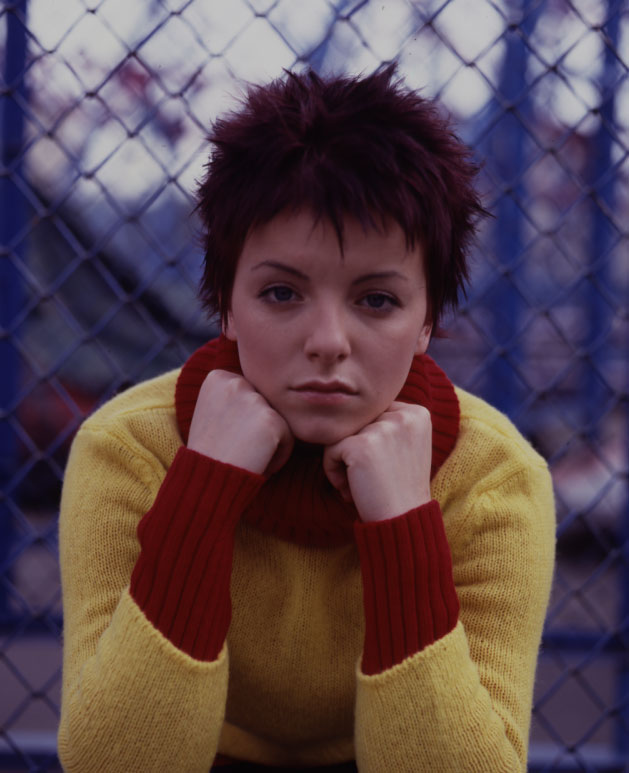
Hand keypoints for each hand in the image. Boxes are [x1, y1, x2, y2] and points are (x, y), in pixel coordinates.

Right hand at [187, 370, 293, 475]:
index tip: (227, 435)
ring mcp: (253, 400)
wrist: (206, 481)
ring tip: (246, 456)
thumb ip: (234, 397)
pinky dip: (278, 457)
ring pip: (279, 421)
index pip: (251, 393)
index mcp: (219, 378)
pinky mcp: (270, 420)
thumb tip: (260, 392)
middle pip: (266, 405)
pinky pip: (289, 438)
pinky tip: (256, 463)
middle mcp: (236, 382)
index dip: (243, 419)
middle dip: (257, 429)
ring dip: (268, 442)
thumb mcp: (211, 413)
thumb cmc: (210, 453)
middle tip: (238, 448)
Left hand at [322, 402, 431, 521]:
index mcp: (417, 414)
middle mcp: (403, 416)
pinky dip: (332, 471)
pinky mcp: (362, 445)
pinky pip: (330, 449)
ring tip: (358, 484)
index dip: (370, 440)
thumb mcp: (406, 447)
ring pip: (342, 434)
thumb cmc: (400, 488)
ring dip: (342, 461)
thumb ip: (387, 424)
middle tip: (368, 479)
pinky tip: (349, 491)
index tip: (382, 467)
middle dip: (355, 450)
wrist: (404, 522)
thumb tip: (349, 409)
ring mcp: (383, 429)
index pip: (374, 413)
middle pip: (358, 422)